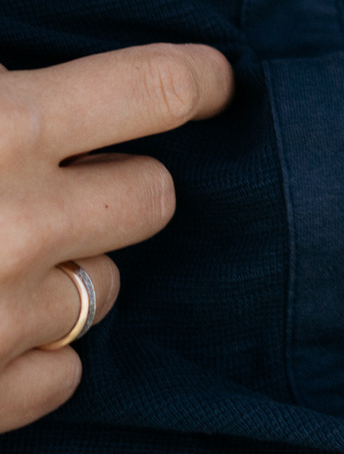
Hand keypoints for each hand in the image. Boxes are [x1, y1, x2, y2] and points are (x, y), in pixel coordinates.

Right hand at [0, 44, 232, 432]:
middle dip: (115, 188)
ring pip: (106, 290)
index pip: (164, 86)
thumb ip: (9, 89)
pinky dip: (31, 357)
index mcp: (2, 124)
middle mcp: (20, 221)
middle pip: (154, 196)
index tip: (212, 85)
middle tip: (54, 185)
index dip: (200, 82)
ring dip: (67, 274)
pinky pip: (64, 374)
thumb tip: (62, 79)